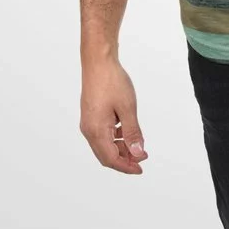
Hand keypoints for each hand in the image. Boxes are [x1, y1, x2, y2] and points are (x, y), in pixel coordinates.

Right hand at [79, 55, 148, 173]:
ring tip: (136, 145)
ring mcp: (88, 122)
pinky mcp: (90, 115)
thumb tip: (137, 153)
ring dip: (119, 148)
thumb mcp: (128, 108)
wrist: (98, 61)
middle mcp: (89, 130)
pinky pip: (101, 134)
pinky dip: (114, 137)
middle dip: (123, 159)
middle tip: (141, 158)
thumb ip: (132, 132)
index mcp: (96, 131)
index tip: (141, 167)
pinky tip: (125, 130)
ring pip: (103, 145)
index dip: (126, 166)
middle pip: (105, 155)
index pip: (111, 159)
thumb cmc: (112, 82)